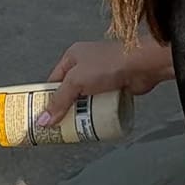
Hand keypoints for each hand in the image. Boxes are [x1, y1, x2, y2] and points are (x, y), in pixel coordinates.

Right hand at [41, 37, 174, 124]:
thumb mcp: (76, 81)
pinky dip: (94, 113)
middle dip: (63, 109)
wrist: (143, 66)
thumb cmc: (110, 64)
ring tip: (72, 128)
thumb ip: (59, 101)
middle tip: (56, 126)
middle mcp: (86, 65)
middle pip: (69, 92)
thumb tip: (43, 120)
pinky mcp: (113, 87)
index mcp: (73, 56)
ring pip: (84, 99)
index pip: (53, 80)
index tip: (42, 114)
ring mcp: (101, 76)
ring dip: (79, 113)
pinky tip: (90, 123)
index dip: (46, 97)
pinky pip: (99, 103)